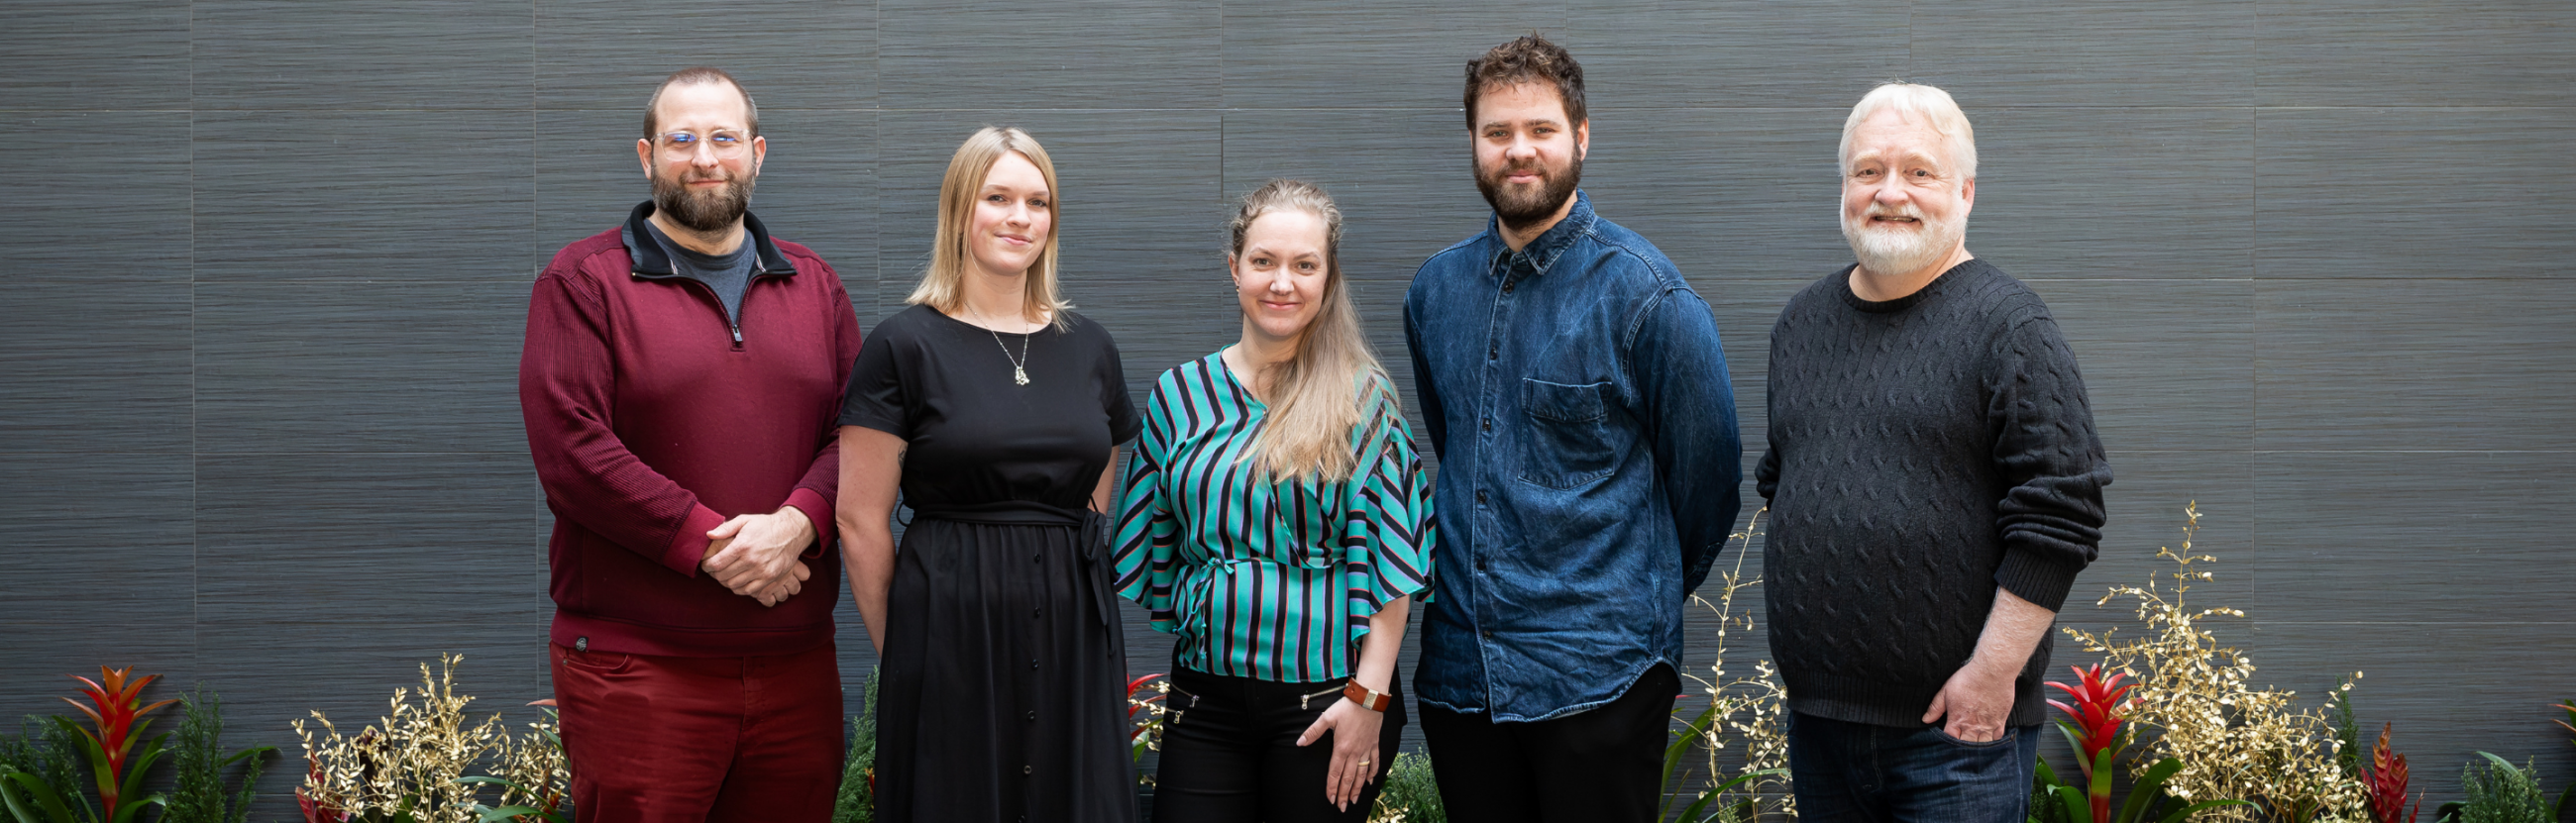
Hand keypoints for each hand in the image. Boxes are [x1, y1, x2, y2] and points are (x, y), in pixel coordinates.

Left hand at [701, 507, 815, 598]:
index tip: (706, 565)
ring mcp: (762, 572)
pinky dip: (741, 588)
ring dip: (727, 582)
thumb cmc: (766, 525)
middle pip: (724, 576)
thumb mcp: (745, 520)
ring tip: (726, 576)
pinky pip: (749, 591)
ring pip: (735, 586)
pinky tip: (739, 581)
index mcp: (743, 546)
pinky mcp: (771, 579)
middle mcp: (752, 560)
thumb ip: (726, 528)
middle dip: (715, 575)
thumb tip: (708, 534)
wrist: (792, 532)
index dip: (707, 566)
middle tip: (715, 571)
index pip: (717, 563)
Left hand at [1295, 694, 1384, 811]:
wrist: (1368, 700)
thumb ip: (1313, 732)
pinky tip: (1369, 782)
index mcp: (1341, 748)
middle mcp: (1354, 752)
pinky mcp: (1374, 744)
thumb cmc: (1347, 708)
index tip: (1330, 799)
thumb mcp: (1327, 718)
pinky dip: (1372, 773)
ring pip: (1361, 774)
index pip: (1334, 773)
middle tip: (1341, 807)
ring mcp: (1365, 749)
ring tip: (1353, 800)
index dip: (1332, 787)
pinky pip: (1374, 762)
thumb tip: (1299, 743)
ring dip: (1357, 788)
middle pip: (1348, 778)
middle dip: (1343, 794)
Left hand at [1922, 657, 2017, 741]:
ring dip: (1977, 747)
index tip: (1948, 740)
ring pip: (1982, 745)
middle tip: (1961, 747)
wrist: (1992, 672)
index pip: (1950, 739)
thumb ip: (1935, 708)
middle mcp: (1972, 726)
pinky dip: (1993, 741)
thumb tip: (1926, 720)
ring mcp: (1987, 725)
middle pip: (1966, 745)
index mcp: (1957, 719)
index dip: (1948, 742)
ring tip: (1974, 746)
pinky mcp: (2000, 721)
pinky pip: (1997, 738)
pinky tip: (1989, 740)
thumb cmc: (1967, 679)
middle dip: (1962, 748)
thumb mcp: (1946, 691)